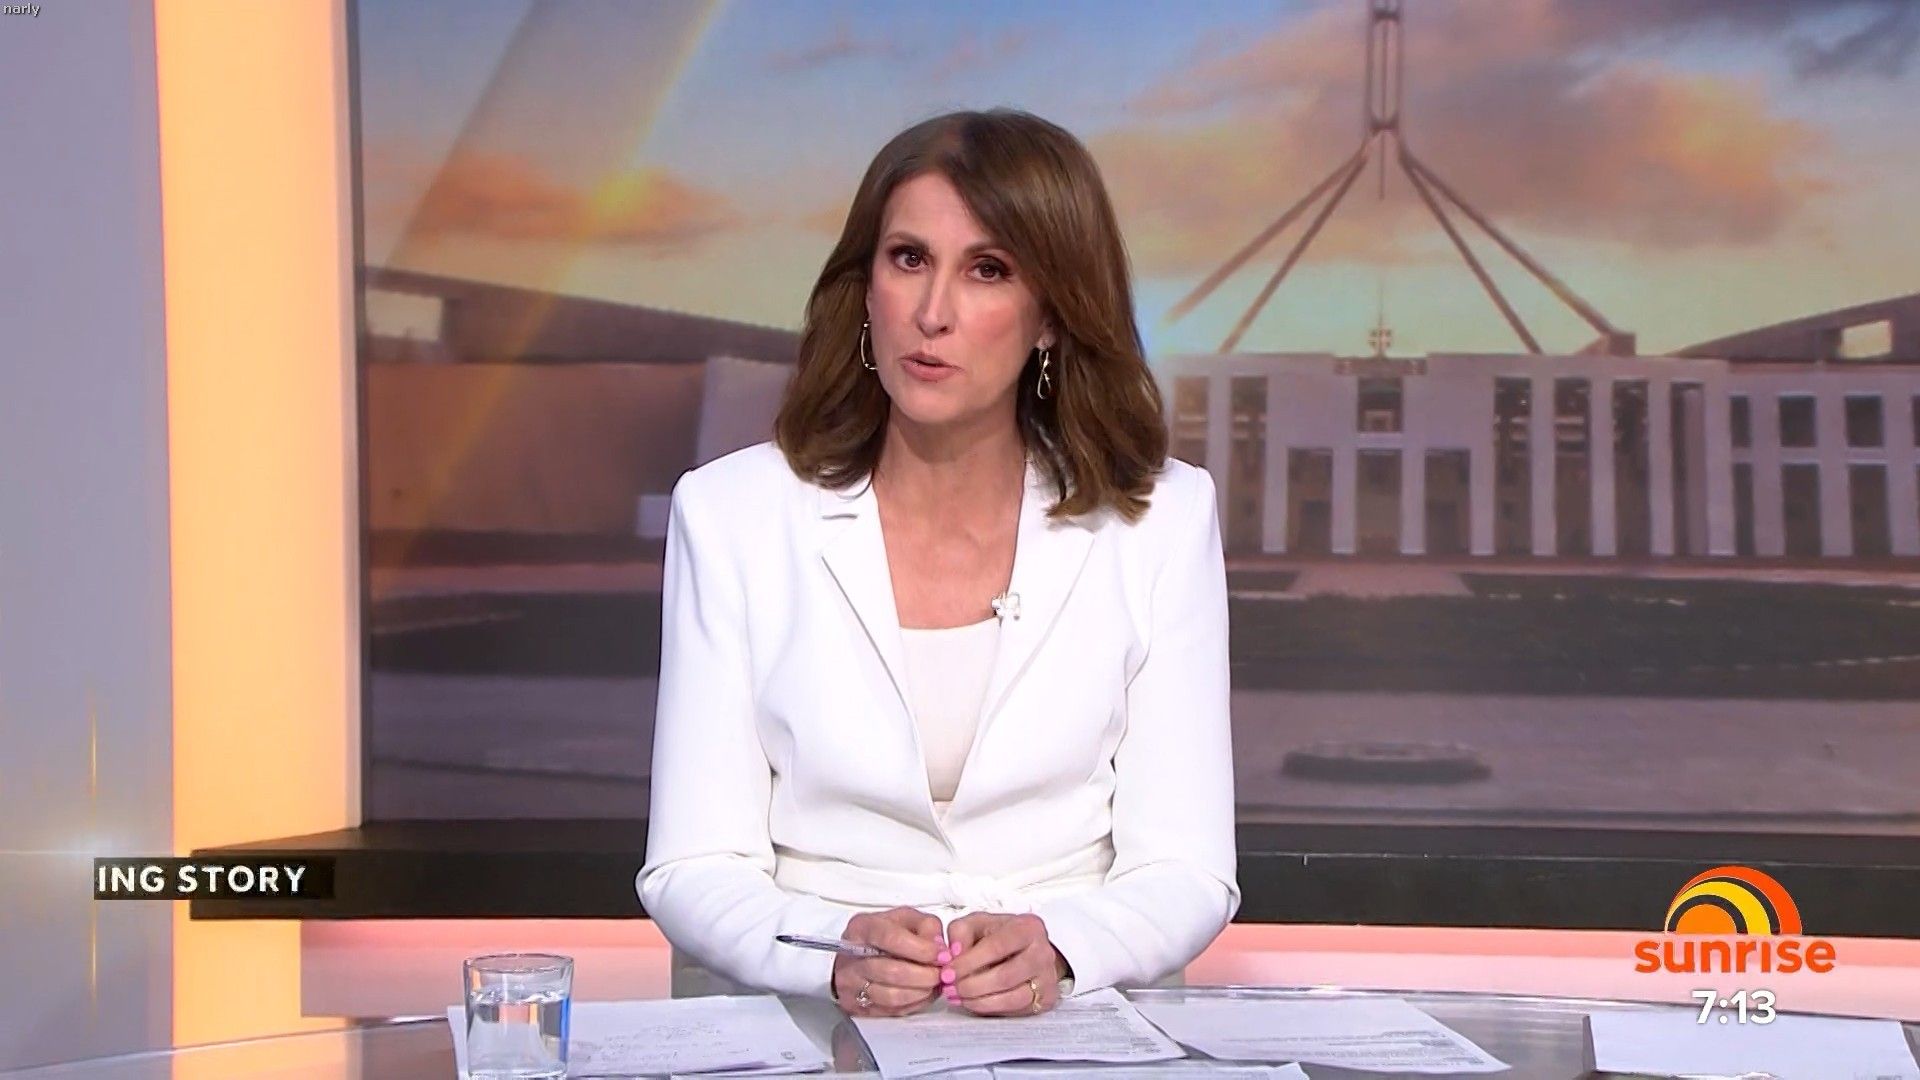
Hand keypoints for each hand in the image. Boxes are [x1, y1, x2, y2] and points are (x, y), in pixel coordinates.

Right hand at [830, 907, 945, 1015]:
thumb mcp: (905, 918)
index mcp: (862, 928)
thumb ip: (926, 926)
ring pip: (892, 996)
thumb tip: (940, 948)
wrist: (855, 957)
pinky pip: (891, 1011)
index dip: (921, 949)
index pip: (891, 939)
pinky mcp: (857, 1006)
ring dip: (921, 992)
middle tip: (942, 973)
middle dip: (925, 975)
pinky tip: (924, 993)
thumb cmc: (883, 935)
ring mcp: (851, 984)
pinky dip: (914, 1004)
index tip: (941, 955)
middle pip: (892, 971)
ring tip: (935, 983)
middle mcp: (852, 957)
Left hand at [943, 912, 1066, 1016]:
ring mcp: (1048, 978)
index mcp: (1028, 927)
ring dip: (979, 1001)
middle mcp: (1043, 953)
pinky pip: (1017, 1010)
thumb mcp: (978, 923)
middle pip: (1005, 976)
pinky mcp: (1047, 999)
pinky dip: (991, 1009)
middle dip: (971, 986)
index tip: (947, 973)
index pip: (996, 947)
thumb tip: (954, 954)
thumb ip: (961, 932)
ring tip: (958, 998)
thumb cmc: (1000, 935)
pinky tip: (973, 1003)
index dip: (968, 963)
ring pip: (1012, 998)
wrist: (1029, 949)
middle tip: (949, 989)